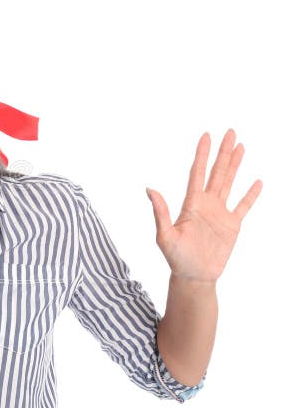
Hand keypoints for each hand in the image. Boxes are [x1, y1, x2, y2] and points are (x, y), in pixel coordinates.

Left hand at [146, 129, 261, 282]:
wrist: (193, 276)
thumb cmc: (176, 258)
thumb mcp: (164, 235)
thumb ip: (160, 212)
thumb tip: (150, 189)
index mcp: (190, 203)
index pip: (197, 173)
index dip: (202, 154)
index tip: (206, 136)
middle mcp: (206, 204)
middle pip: (216, 172)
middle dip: (223, 152)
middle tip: (230, 132)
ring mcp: (219, 213)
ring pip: (229, 183)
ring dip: (236, 165)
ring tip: (241, 147)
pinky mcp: (232, 225)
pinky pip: (243, 206)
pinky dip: (250, 194)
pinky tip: (257, 181)